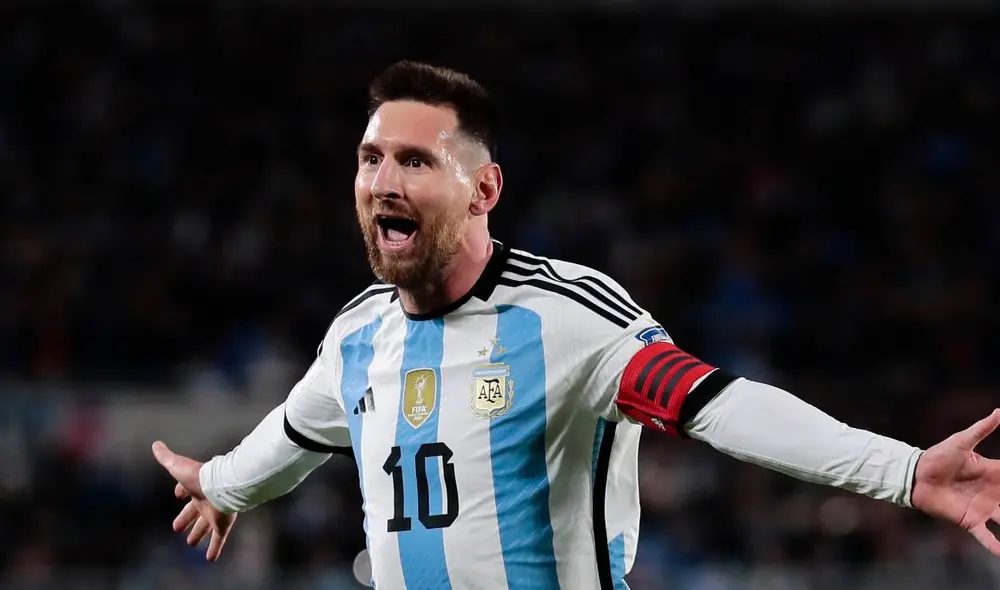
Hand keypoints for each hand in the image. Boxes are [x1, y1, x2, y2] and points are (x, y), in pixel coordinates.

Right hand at [152, 441, 236, 561]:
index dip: (181, 491)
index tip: (178, 494)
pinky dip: (214, 549)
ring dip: (198, 534)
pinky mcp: (222, 524)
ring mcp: (214, 513)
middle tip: (176, 528)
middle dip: (186, 519)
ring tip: (189, 543)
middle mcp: (205, 501)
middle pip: (194, 512)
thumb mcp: (177, 466)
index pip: (186, 490)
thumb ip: (166, 457)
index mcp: (195, 487)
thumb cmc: (199, 476)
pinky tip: (211, 559)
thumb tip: (155, 444)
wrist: (223, 484)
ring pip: (205, 526)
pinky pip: (218, 539)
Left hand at [911, 409, 999, 555]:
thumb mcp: (961, 442)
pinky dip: (996, 547)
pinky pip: (986, 536)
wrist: (915, 476)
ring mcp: (983, 508)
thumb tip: (999, 411)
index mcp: (993, 473)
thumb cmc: (937, 456)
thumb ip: (982, 429)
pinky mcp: (969, 520)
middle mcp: (993, 493)